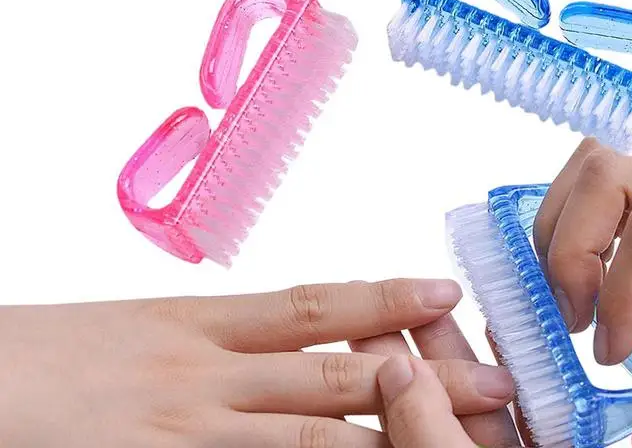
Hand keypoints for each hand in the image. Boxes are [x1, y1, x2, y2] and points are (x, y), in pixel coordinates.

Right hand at [0, 278, 514, 446]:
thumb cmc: (39, 357)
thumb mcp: (135, 333)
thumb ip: (211, 341)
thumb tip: (282, 347)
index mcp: (198, 325)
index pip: (312, 307)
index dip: (383, 299)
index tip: (441, 291)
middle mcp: (206, 372)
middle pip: (334, 372)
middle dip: (420, 378)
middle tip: (493, 378)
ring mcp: (188, 426)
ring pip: (311, 432)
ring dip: (391, 432)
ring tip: (463, 426)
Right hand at [534, 136, 631, 446]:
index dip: (620, 291)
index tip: (614, 351)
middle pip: (611, 172)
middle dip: (572, 246)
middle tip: (574, 315)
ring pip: (601, 158)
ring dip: (568, 221)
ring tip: (574, 287)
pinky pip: (616, 166)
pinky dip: (586, 210)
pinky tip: (594, 260)